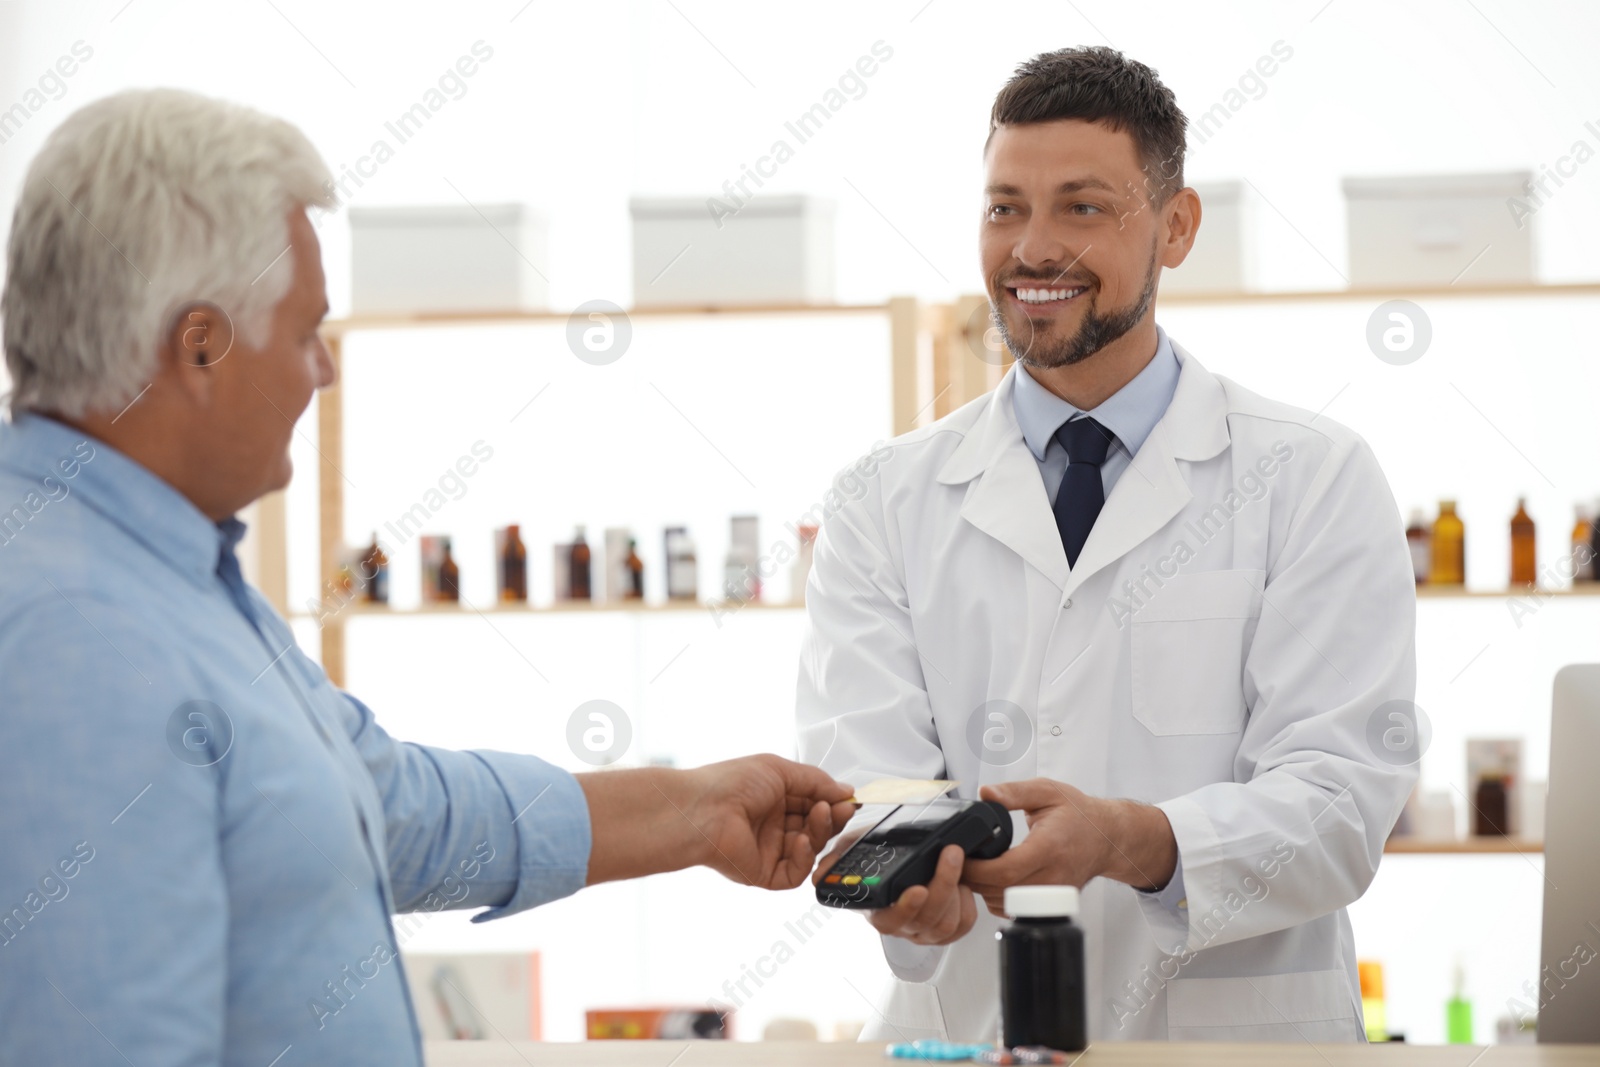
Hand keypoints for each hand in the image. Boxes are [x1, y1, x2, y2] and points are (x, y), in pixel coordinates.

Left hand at [682, 754, 856, 888]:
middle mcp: (771, 825)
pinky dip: (804, 858)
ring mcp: (768, 850)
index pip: (812, 804)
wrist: (703, 810)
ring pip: (810, 849)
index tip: (849, 798)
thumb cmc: (730, 784)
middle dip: (831, 817)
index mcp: (773, 799)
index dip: (831, 802)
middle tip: (842, 808)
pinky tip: (801, 840)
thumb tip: (845, 790)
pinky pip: (795, 872)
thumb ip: (816, 781)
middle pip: (815, 828)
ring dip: (820, 832)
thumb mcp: (780, 770)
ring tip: (822, 814)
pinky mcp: (763, 873)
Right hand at [813, 841, 976, 945]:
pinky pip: (964, 924)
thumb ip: (838, 860)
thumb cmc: (881, 859)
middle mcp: (903, 926)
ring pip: (948, 923)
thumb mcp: (856, 850)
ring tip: (955, 862)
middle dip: (943, 884)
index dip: (906, 908)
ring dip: (956, 890)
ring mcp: (926, 930)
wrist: (906, 862)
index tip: (918, 889)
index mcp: (879, 911)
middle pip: (927, 919)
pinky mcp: (948, 930)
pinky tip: (962, 884)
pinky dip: (967, 903)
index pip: (890, 921)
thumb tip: (820, 875)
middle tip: (950, 853)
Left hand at [962, 778, 1176, 916]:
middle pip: (1002, 892)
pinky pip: (1017, 911)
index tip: (961, 857)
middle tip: (959, 862)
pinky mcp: (1052, 903)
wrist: (1106, 838)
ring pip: (1007, 905)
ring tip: (974, 869)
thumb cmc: (1078, 814)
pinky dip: (998, 900)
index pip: (1006, 870)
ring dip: (984, 891)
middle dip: (974, 880)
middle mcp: (1053, 876)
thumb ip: (1014, 792)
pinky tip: (992, 881)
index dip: (977, 869)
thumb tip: (986, 793)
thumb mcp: (1047, 792)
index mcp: (1049, 847)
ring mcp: (1054, 894)